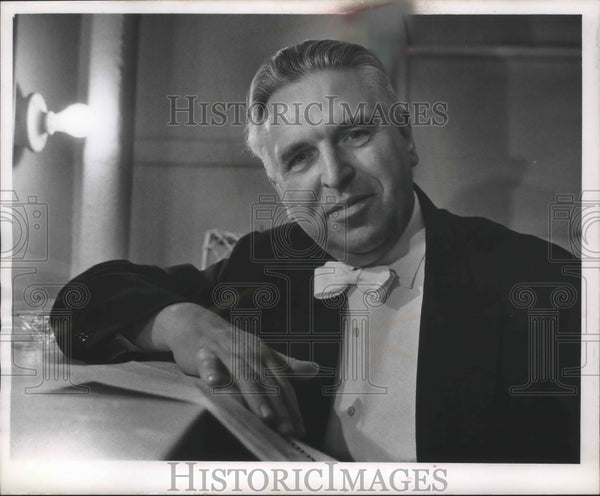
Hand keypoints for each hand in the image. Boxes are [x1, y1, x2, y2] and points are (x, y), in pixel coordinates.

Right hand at [138, 303, 317, 437]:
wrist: (197, 324)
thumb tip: (315, 369)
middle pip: (266, 384)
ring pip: (243, 376)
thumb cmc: (232, 343)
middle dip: (278, 408)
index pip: (282, 384)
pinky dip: (212, 372)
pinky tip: (215, 383)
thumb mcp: (262, 352)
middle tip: (288, 431)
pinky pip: (208, 364)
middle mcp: (249, 354)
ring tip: (265, 416)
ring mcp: (227, 353)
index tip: (300, 429)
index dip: (291, 407)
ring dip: (254, 396)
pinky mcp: (203, 354)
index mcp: (264, 355)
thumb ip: (287, 365)